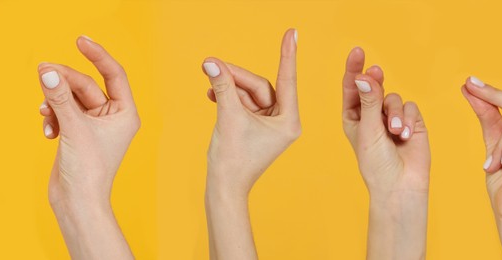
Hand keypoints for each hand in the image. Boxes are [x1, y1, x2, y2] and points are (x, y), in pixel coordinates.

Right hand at [38, 36, 137, 258]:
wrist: (78, 202)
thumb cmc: (89, 170)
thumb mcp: (73, 127)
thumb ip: (60, 98)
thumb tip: (47, 71)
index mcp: (126, 113)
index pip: (114, 74)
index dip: (98, 55)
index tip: (80, 40)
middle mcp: (114, 117)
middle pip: (86, 85)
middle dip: (64, 82)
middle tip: (42, 73)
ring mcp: (96, 125)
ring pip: (72, 98)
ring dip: (55, 102)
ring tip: (44, 113)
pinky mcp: (79, 133)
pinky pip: (64, 112)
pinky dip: (54, 117)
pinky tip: (47, 131)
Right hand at [203, 29, 298, 259]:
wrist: (223, 188)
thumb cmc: (232, 160)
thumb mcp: (228, 117)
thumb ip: (223, 87)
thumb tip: (211, 63)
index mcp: (289, 121)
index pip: (288, 80)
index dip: (288, 54)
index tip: (292, 33)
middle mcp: (283, 121)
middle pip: (260, 86)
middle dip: (236, 77)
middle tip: (212, 64)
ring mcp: (269, 124)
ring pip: (249, 94)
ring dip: (229, 87)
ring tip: (209, 79)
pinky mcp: (256, 127)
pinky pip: (244, 103)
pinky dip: (229, 97)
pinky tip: (212, 93)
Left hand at [342, 47, 429, 259]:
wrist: (400, 185)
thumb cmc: (376, 163)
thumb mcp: (368, 130)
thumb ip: (369, 102)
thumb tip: (365, 76)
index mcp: (353, 116)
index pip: (352, 87)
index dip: (354, 68)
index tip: (357, 52)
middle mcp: (372, 114)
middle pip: (373, 86)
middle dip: (376, 79)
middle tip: (376, 71)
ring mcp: (392, 117)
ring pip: (394, 97)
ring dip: (395, 113)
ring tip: (396, 132)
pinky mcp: (412, 121)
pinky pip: (411, 107)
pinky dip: (409, 119)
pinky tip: (406, 135)